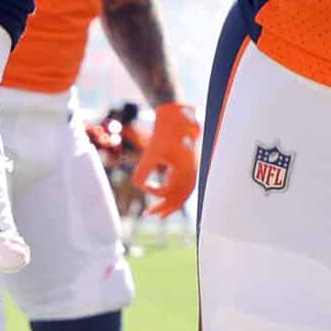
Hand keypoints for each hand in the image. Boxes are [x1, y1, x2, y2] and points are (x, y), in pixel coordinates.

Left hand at [132, 103, 199, 217]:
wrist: (177, 115)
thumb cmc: (164, 133)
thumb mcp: (151, 151)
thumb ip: (143, 170)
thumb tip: (137, 186)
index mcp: (185, 170)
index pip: (171, 192)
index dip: (155, 194)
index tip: (143, 187)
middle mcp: (192, 171)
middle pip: (181, 197)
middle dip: (166, 207)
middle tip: (150, 215)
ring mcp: (193, 168)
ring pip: (184, 191)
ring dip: (172, 202)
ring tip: (160, 211)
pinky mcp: (190, 164)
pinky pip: (185, 184)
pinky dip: (176, 191)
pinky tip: (165, 192)